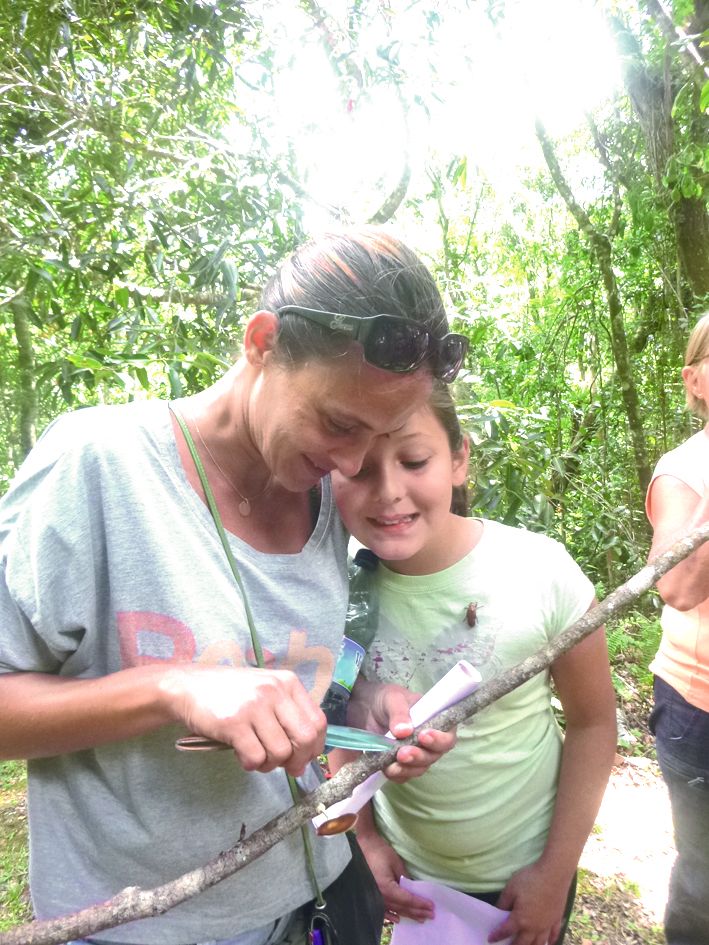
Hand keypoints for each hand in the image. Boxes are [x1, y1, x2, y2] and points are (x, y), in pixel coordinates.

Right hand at [161, 665, 324, 775]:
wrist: (188, 686)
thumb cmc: (230, 692)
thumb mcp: (265, 690)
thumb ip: (287, 715)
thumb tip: (304, 758)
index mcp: (287, 682)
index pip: (318, 721)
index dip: (315, 747)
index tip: (303, 757)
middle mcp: (275, 692)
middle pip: (305, 739)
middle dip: (297, 760)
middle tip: (284, 766)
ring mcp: (254, 707)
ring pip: (280, 752)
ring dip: (270, 764)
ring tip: (256, 756)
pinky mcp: (234, 723)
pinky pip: (255, 757)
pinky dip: (250, 764)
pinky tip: (241, 755)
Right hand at [357, 833, 433, 923]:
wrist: (363, 847)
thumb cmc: (380, 852)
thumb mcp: (396, 863)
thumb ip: (405, 879)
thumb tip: (414, 890)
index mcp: (387, 888)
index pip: (407, 899)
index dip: (420, 904)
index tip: (432, 907)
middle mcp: (380, 897)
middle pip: (402, 907)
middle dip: (418, 912)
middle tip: (431, 915)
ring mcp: (375, 898)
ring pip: (395, 910)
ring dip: (408, 915)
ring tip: (420, 919)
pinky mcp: (372, 895)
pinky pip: (383, 910)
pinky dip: (391, 915)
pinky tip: (398, 919)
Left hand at [367, 681, 456, 782]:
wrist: (366, 708)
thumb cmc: (386, 699)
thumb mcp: (392, 698)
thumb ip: (399, 713)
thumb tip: (404, 731)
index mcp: (435, 721)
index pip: (447, 736)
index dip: (440, 740)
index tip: (423, 737)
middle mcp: (430, 740)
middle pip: (433, 755)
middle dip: (419, 756)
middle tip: (403, 754)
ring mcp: (416, 754)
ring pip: (419, 768)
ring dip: (407, 768)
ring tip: (392, 765)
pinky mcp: (402, 764)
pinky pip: (403, 775)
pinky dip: (397, 774)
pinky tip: (387, 769)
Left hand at [488, 862, 569, 944]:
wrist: (554, 874)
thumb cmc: (530, 879)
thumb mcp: (511, 888)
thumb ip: (503, 903)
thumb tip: (499, 912)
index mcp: (520, 919)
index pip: (505, 931)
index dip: (496, 936)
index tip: (490, 939)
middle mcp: (533, 927)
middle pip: (522, 943)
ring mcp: (547, 925)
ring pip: (538, 943)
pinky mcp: (557, 919)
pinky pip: (553, 935)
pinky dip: (550, 941)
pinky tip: (548, 943)